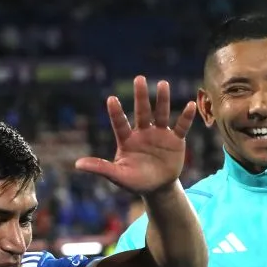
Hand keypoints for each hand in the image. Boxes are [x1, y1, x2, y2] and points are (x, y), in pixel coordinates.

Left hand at [75, 76, 195, 194]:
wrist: (157, 188)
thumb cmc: (135, 181)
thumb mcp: (117, 176)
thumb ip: (100, 168)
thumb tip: (77, 164)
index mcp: (127, 140)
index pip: (120, 124)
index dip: (116, 113)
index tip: (111, 99)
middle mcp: (143, 133)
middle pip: (142, 112)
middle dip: (141, 96)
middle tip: (139, 79)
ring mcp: (160, 134)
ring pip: (161, 114)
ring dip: (162, 100)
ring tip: (163, 84)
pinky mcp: (175, 140)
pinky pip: (181, 126)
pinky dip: (186, 117)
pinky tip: (189, 105)